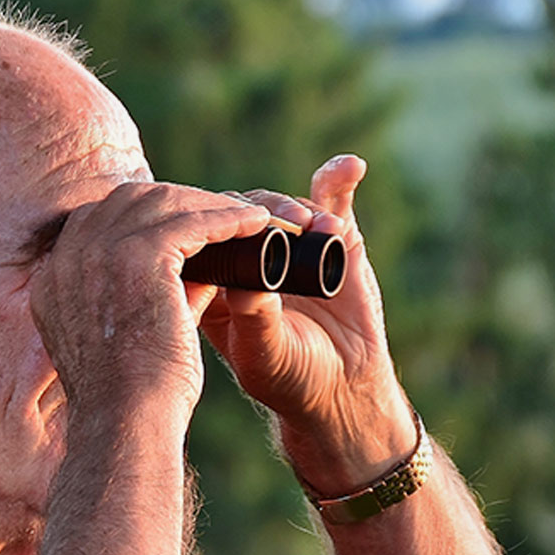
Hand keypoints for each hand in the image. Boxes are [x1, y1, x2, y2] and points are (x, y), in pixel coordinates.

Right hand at [31, 182, 269, 419]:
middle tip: (223, 214)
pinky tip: (256, 224)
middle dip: (180, 201)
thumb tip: (205, 266)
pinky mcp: (137, 257)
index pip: (100, 222)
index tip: (185, 226)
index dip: (146, 217)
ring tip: (248, 217)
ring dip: (210, 205)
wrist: (126, 426)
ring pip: (163, 203)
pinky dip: (227, 217)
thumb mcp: (130, 338)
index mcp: (53, 282)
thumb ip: (156, 296)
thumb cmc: (133, 401)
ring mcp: (98, 253)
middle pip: (130, 201)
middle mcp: (66, 260)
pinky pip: (191, 220)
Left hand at [198, 155, 415, 492]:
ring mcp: (287, 244)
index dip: (217, 223)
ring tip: (320, 226)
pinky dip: (338, 181)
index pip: (203, 235)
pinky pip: (331, 201)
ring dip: (298, 206)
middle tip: (286, 224)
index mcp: (212, 281)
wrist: (341, 387)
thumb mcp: (266, 356)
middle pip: (239, 210)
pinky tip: (351, 167)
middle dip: (263, 211)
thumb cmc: (291, 379)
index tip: (243, 229)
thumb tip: (242, 284)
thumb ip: (254, 320)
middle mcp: (244, 256)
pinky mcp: (330, 238)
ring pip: (281, 205)